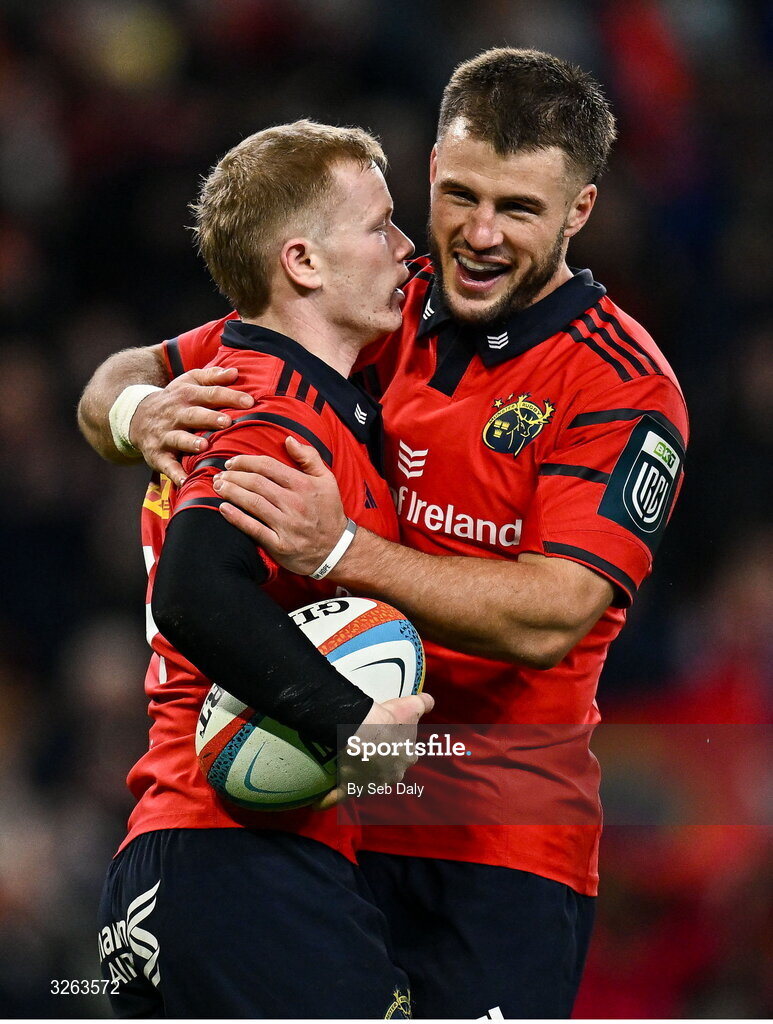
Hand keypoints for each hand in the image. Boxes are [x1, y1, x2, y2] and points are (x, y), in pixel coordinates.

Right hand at [129, 366, 253, 485]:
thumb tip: (235, 372)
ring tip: (203, 446)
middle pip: (194, 415)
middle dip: (209, 418)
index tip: (249, 402)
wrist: (136, 416)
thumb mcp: (189, 382)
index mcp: (187, 395)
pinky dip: (174, 474)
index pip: (210, 394)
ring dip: (189, 442)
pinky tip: (185, 481)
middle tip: (227, 421)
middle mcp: (176, 414)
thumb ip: (213, 377)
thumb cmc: (175, 400)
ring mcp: (165, 435)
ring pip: (178, 438)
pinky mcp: (157, 454)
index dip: (229, 397)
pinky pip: (166, 465)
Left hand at [215, 437, 347, 574]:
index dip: (246, 461)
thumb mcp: (327, 480)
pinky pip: (253, 529)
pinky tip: (223, 509)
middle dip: (233, 476)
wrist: (337, 549)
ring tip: (218, 487)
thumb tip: (289, 440)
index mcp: (304, 485)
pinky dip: (236, 518)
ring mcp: (287, 525)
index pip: (268, 466)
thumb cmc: (329, 512)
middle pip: (256, 483)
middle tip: (220, 475)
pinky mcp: (280, 545)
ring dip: (231, 492)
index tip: (233, 462)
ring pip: (252, 503)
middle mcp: (295, 503)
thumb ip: (309, 457)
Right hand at [314, 691, 434, 808]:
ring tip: (349, 764)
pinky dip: (329, 800)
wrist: (362, 730)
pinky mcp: (350, 788)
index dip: (398, 745)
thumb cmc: (388, 719)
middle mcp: (392, 776)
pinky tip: (320, 803)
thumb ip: (424, 702)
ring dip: (359, 776)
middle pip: (388, 770)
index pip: (406, 754)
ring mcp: (371, 784)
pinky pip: (338, 797)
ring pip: (366, 782)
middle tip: (368, 746)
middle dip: (380, 762)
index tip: (388, 736)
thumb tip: (430, 700)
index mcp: (407, 758)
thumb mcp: (410, 706)